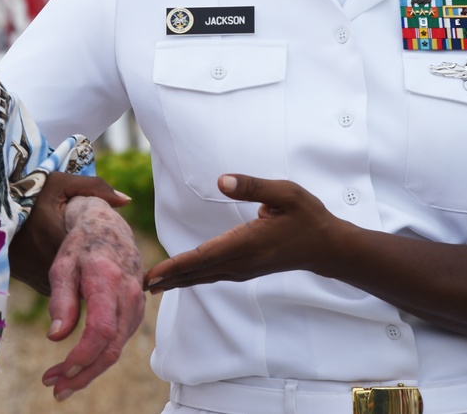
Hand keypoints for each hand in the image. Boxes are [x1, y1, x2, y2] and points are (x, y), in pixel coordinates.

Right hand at [9, 171, 131, 294]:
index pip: (93, 259)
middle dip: (97, 269)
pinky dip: (67, 280)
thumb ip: (95, 188)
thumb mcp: (61, 183)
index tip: (115, 251)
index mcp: (59, 238)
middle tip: (106, 255)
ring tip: (89, 258)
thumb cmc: (30, 192)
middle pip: (86, 276)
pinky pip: (59, 287)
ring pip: (73, 285)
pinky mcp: (33, 282)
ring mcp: (39, 276)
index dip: (107, 256)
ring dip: (82, 276)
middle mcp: (48, 263)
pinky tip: (72, 265)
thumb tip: (126, 201)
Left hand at [41, 196, 144, 400]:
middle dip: (83, 374)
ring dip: (89, 370)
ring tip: (60, 382)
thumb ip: (60, 300)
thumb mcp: (62, 266)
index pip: (101, 330)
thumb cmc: (81, 246)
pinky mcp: (136, 312)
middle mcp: (128, 295)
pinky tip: (79, 365)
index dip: (82, 357)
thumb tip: (55, 336)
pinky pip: (120, 341)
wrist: (111, 229)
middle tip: (55, 390)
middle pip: (111, 348)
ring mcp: (136, 305)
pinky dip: (100, 358)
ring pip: (117, 349)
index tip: (59, 372)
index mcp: (107, 280)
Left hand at [144, 173, 340, 292]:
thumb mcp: (285, 193)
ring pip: (205, 276)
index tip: (153, 274)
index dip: (176, 265)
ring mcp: (245, 269)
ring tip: (153, 285)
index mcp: (248, 243)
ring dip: (178, 280)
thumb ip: (252, 186)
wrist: (328, 247)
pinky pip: (214, 275)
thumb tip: (221, 180)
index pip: (204, 256)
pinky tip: (182, 279)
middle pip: (198, 272)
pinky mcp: (247, 270)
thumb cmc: (307, 216)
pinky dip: (194, 278)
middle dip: (168, 278)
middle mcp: (242, 261)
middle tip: (138, 285)